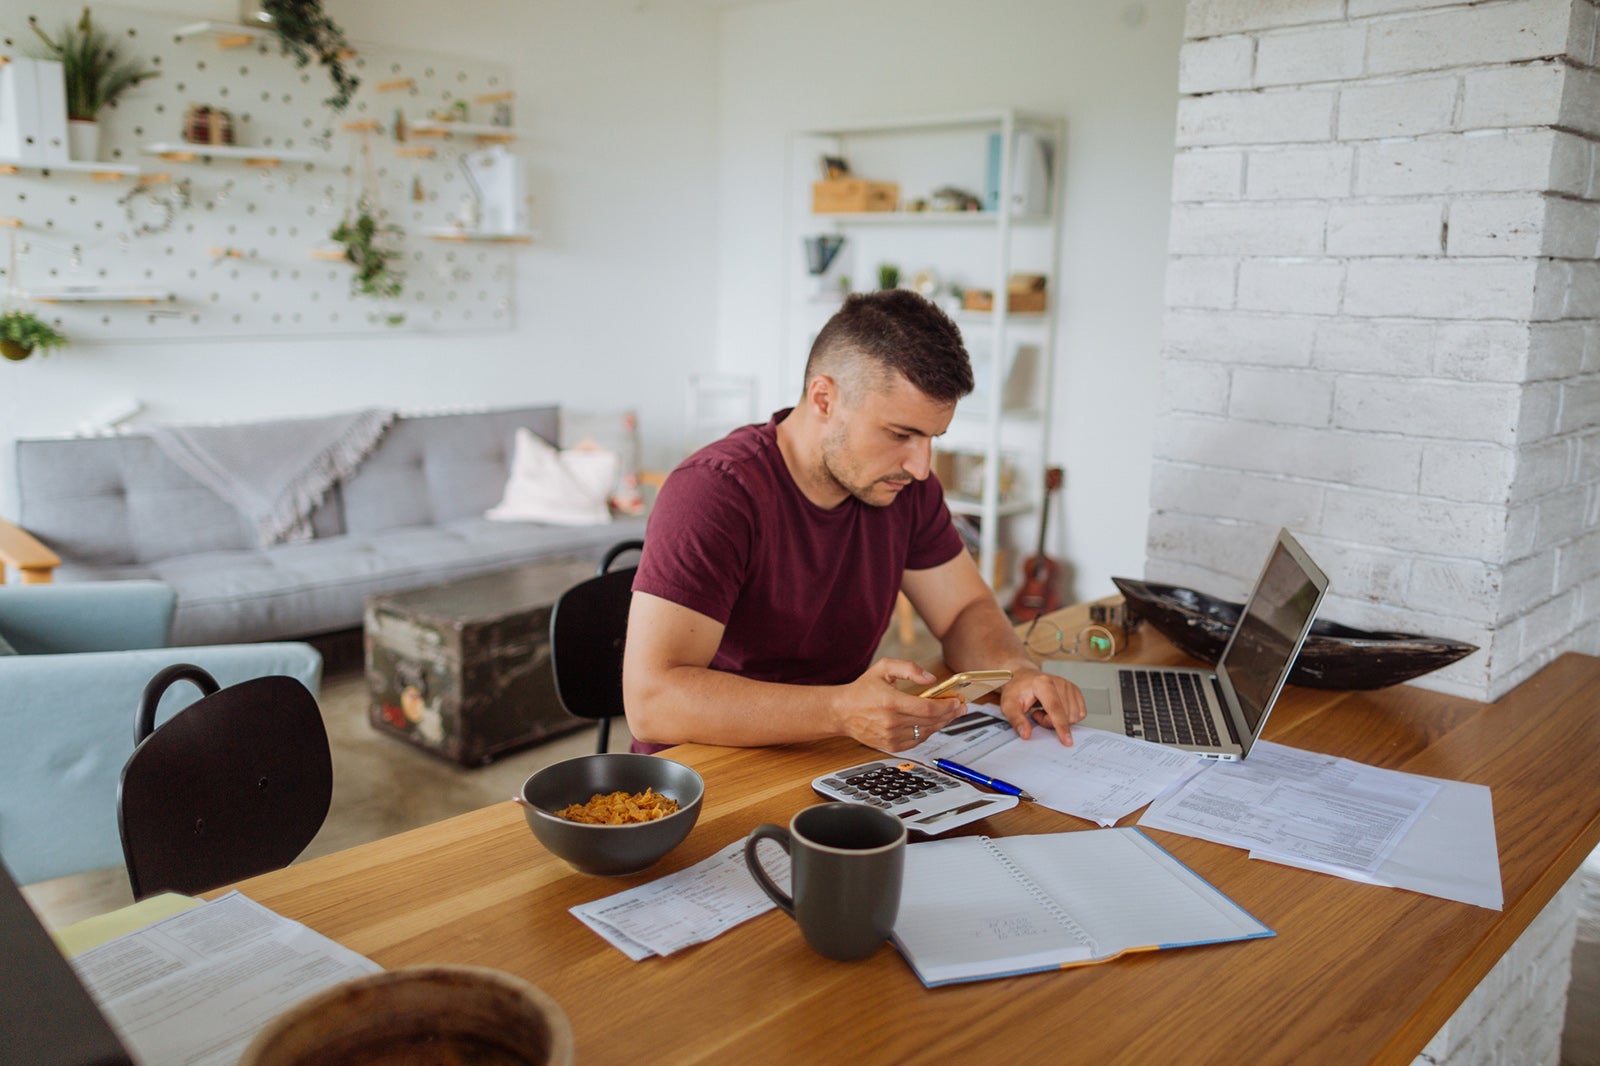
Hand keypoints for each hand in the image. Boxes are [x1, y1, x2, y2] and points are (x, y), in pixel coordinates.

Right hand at [832, 658, 965, 750]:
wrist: (842, 711)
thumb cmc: (862, 689)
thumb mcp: (884, 668)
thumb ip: (909, 668)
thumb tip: (931, 678)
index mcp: (890, 702)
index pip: (928, 709)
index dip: (947, 706)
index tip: (957, 701)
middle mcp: (891, 722)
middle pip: (931, 722)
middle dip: (949, 714)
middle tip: (960, 707)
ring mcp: (890, 737)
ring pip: (926, 733)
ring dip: (941, 724)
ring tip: (949, 714)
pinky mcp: (890, 746)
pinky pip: (917, 741)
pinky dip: (927, 733)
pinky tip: (932, 724)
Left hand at [996, 665, 1084, 744]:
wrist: (1023, 677)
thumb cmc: (1017, 690)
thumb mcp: (1008, 706)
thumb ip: (1016, 720)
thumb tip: (1026, 734)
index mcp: (1043, 683)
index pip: (1055, 708)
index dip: (1061, 726)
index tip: (1066, 741)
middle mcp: (1058, 682)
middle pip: (1065, 715)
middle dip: (1050, 722)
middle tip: (1036, 714)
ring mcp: (1068, 685)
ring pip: (1074, 716)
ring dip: (1060, 720)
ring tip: (1045, 710)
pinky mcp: (1075, 690)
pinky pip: (1079, 713)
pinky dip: (1068, 716)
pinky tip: (1055, 709)